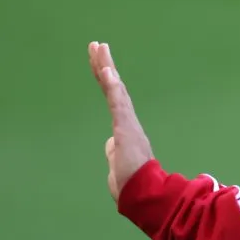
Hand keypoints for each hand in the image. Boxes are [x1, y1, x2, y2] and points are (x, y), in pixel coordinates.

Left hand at [89, 42, 154, 202]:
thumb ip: (114, 151)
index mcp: (125, 128)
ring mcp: (127, 122)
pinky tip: (107, 71)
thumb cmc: (132, 183)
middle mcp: (127, 121)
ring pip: (114, 90)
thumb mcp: (118, 164)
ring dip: (106, 67)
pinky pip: (118, 103)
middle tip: (96, 45)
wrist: (143, 195)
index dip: (106, 80)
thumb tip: (110, 144)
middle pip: (113, 88)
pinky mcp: (127, 127)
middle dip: (103, 65)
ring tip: (99, 48)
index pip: (113, 98)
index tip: (100, 63)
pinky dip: (113, 86)